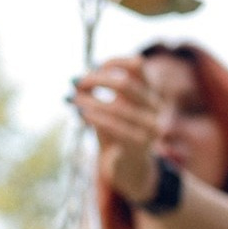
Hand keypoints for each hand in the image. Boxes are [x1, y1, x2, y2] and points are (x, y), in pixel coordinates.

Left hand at [70, 56, 158, 201]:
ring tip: (72, 100)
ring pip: (117, 106)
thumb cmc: (117, 133)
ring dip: (90, 100)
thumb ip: (95, 94)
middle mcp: (155, 106)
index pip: (138, 66)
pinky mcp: (140, 144)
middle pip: (125, 83)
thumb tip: (74, 81)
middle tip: (76, 83)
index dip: (115, 61)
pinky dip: (96, 118)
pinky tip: (82, 114)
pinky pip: (115, 127)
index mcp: (150, 92)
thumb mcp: (108, 109)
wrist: (129, 167)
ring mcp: (150, 126)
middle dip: (97, 80)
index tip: (95, 65)